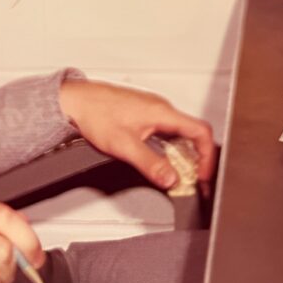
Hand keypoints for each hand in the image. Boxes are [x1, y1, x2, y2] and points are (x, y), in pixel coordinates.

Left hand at [58, 79, 215, 189]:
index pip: (200, 132)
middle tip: (193, 181)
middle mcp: (161, 108)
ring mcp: (153, 110)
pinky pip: (166, 132)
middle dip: (197, 160)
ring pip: (179, 134)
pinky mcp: (143, 114)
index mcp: (162, 112)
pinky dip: (170, 149)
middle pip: (193, 134)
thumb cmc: (95, 113)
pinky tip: (161, 161)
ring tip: (178, 175)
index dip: (208, 156)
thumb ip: (150, 164)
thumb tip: (170, 178)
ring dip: (182, 155)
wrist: (75, 101)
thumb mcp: (124, 145)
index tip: (204, 175)